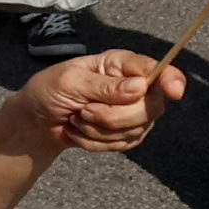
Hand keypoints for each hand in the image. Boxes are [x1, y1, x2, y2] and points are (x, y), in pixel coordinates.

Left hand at [19, 49, 182, 152]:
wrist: (35, 121)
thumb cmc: (48, 91)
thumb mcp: (69, 82)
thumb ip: (104, 86)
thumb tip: (140, 87)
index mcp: (121, 65)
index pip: (156, 70)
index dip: (171, 79)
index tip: (174, 91)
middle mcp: (134, 86)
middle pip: (151, 107)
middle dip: (113, 116)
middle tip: (83, 111)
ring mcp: (133, 112)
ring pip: (137, 129)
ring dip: (99, 130)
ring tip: (77, 118)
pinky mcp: (127, 134)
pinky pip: (124, 144)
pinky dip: (96, 142)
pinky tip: (80, 132)